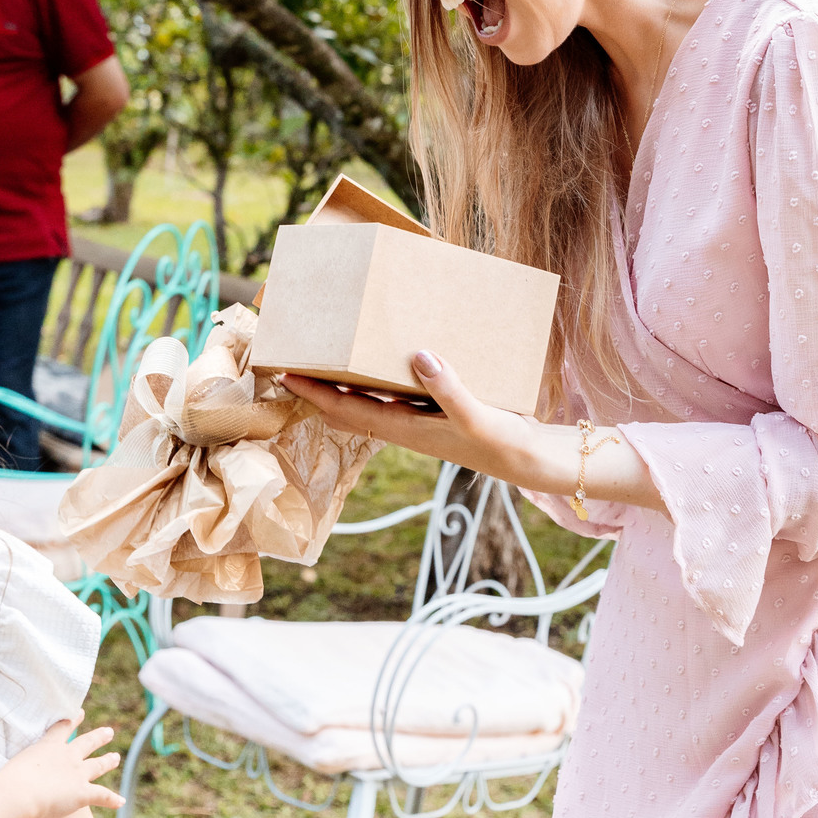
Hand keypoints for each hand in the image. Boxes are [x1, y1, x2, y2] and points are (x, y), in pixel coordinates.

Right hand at [0, 718, 122, 817]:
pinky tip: (121, 802)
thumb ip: (16, 768)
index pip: (62, 729)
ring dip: (107, 761)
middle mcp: (67, 756)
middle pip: (86, 743)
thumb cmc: (8, 781)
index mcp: (48, 747)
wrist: (21, 793)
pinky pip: (101, 795)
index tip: (80, 713)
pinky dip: (112, 799)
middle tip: (109, 731)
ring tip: (116, 757)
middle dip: (98, 737)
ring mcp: (77, 774)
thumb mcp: (11, 767)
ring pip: (97, 765)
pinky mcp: (83, 793)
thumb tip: (4, 777)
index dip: (73, 720)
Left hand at [279, 353, 664, 513]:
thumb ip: (449, 388)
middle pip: (348, 408)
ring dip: (345, 384)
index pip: (347, 410)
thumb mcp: (477, 414)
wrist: (533, 461)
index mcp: (406, 429)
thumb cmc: (503, 442)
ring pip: (369, 402)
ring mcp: (419, 421)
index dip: (315, 393)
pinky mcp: (436, 413)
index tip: (285, 373)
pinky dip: (379, 380)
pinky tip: (387, 360)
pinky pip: (395, 395)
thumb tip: (419, 355)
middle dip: (319, 388)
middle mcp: (405, 426)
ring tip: (328, 357)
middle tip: (294, 360)